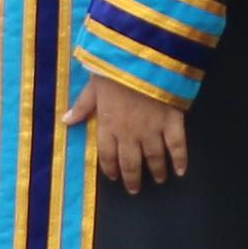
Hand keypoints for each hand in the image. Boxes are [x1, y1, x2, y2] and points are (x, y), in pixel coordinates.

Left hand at [67, 76, 193, 194]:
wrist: (142, 60)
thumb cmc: (114, 70)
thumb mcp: (93, 87)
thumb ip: (82, 106)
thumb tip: (66, 121)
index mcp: (108, 125)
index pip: (107, 155)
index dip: (110, 168)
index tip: (114, 177)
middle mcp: (129, 134)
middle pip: (130, 163)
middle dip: (132, 178)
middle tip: (135, 189)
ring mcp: (152, 130)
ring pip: (154, 158)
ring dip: (156, 171)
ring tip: (158, 180)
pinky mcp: (172, 122)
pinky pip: (177, 146)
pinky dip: (180, 160)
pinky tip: (181, 171)